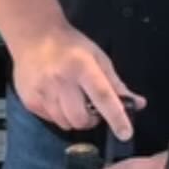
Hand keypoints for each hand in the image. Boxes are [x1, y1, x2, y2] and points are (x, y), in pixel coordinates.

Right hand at [11, 24, 143, 140]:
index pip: (102, 96)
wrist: (34, 35)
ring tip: (73, 103)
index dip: (116, 117)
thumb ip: (116, 83)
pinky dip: (59, 116)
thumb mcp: (97, 57)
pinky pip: (51, 120)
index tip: (125, 133)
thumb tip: (138, 104)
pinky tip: (57, 99)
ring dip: (74, 119)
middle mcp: (61, 80)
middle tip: (91, 109)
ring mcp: (42, 91)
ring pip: (65, 123)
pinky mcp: (30, 100)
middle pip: (81, 118)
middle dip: (91, 120)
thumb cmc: (71, 46)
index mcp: (82, 67)